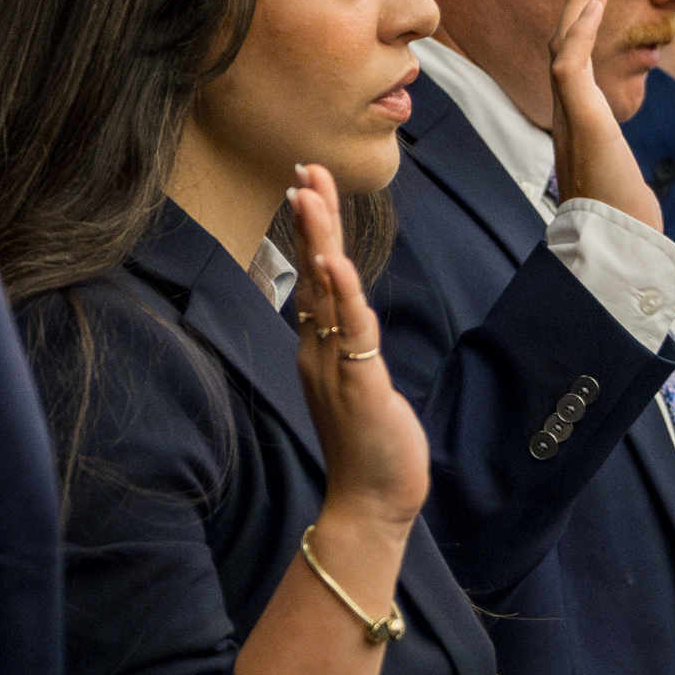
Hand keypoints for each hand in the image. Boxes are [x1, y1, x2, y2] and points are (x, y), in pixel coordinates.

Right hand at [288, 166, 430, 526]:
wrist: (370, 505)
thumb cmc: (371, 450)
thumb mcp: (359, 387)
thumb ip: (351, 351)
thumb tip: (350, 321)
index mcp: (320, 350)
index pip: (313, 278)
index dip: (311, 232)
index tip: (307, 187)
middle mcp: (318, 351)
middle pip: (311, 273)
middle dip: (309, 219)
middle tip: (304, 170)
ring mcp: (334, 367)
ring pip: (325, 293)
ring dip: (318, 240)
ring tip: (310, 194)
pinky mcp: (358, 384)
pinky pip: (350, 331)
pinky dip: (343, 293)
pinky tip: (335, 261)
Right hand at [544, 0, 661, 229]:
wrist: (617, 243)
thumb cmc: (623, 219)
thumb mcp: (625, 180)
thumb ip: (621, 170)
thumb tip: (633, 182)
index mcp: (577, 122)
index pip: (572, 62)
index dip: (579, 25)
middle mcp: (566, 113)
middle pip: (564, 42)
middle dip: (576, 0)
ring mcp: (569, 113)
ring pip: (564, 43)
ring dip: (578, 0)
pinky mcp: (580, 117)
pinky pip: (570, 62)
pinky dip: (579, 29)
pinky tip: (592, 1)